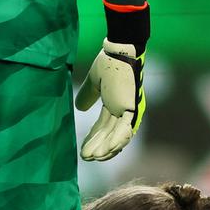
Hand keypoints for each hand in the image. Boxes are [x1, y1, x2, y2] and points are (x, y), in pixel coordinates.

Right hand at [75, 39, 145, 160]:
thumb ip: (87, 95)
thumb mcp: (93, 83)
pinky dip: (114, 142)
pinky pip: (124, 130)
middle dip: (97, 147)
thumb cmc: (109, 63)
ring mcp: (129, 111)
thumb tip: (79, 108)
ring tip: (92, 157)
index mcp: (116, 104)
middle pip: (110, 135)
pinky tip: (103, 152)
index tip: (83, 149)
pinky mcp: (131, 110)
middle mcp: (125, 110)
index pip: (104, 126)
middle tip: (85, 158)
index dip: (93, 138)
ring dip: (105, 149)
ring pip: (117, 136)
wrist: (119, 52)